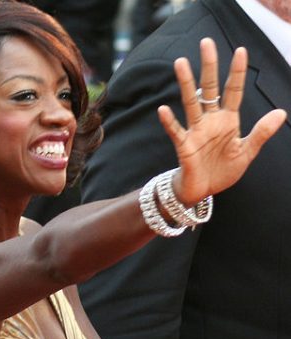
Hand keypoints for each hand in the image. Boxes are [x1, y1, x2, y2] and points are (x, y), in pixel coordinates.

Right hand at [158, 38, 286, 205]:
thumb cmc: (222, 170)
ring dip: (186, 84)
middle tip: (206, 43)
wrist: (202, 191)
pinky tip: (163, 109)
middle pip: (209, 88)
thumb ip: (262, 132)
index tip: (240, 50)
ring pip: (190, 103)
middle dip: (209, 66)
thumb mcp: (247, 151)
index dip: (237, 72)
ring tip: (181, 63)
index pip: (233, 91)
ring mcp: (195, 131)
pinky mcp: (184, 146)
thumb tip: (281, 112)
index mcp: (227, 120)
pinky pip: (176, 131)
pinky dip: (169, 121)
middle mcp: (210, 121)